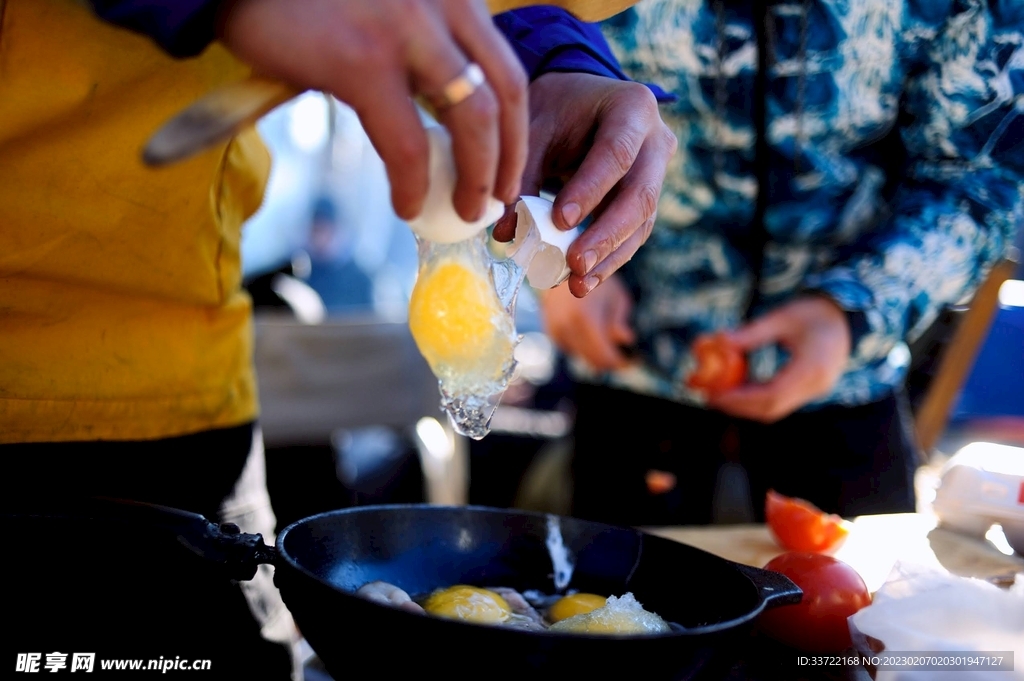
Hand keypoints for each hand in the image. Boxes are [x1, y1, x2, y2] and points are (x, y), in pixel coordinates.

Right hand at [218, 0, 527, 221]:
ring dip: (477, 176)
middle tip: (497, 200)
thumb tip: (435, 118)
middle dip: (509, 158)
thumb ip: (416, 48)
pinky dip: (413, 183)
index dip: (515, 128)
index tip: (508, 167)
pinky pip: (407, 141)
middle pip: (504, 93)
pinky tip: (407, 204)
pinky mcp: (361, 60)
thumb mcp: (384, 12)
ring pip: (473, 117)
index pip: (505, 67)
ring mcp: (405, 28)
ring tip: (465, 211)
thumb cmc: (305, 1)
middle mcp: (440, 3)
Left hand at [493, 72, 675, 297]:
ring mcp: (657, 174)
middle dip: (606, 235)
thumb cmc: (556, 110)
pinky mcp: (646, 201)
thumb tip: (505, 234)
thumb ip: (522, 175)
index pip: (617, 153)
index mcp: (632, 108)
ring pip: (642, 222)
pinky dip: (609, 259)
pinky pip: (634, 235)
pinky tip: (585, 280)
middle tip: (575, 264)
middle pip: (640, 195)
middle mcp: (656, 141)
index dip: (591, 190)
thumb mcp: (536, 129)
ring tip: (579, 283)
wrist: (579, 103)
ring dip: (609, 257)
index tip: (560, 220)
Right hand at [540, 274, 635, 370]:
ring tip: (606, 337)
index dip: (619, 362)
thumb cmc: (595, 278)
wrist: (562, 265)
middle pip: (592, 361)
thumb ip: (620, 321)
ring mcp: (556, 330)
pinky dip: (582, 346)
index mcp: (586, 319)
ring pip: (581, 356)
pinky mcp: (550, 331)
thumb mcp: (616, 296)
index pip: (604, 356)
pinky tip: (589, 330)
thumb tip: (627, 340)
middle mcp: (567, 327)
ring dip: (595, 353)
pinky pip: (570, 348)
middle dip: (609, 361)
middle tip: (623, 355)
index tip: (631, 361)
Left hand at [705, 296, 851, 422]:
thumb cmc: (814, 312)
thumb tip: (718, 341)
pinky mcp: (810, 391)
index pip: (772, 394)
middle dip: (738, 406)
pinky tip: (737, 387)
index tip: (715, 394)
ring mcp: (815, 391)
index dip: (741, 398)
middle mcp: (816, 386)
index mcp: (812, 368)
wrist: (847, 318)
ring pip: (775, 408)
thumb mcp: (782, 317)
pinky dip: (756, 399)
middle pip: (771, 408)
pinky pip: (780, 402)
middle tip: (709, 397)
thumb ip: (752, 332)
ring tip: (718, 393)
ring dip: (745, 405)